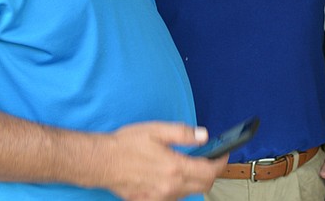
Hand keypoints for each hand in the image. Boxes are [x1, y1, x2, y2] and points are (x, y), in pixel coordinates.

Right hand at [100, 122, 226, 199]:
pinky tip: (169, 176)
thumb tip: (204, 135)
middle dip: (211, 172)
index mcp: (175, 167)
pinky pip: (172, 198)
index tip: (224, 155)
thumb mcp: (157, 130)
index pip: (209, 170)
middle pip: (203, 185)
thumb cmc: (126, 144)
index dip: (221, 162)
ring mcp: (159, 197)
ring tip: (187, 165)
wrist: (101, 162)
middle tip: (209, 159)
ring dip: (194, 180)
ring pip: (188, 193)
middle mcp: (170, 187)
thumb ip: (183, 133)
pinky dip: (177, 188)